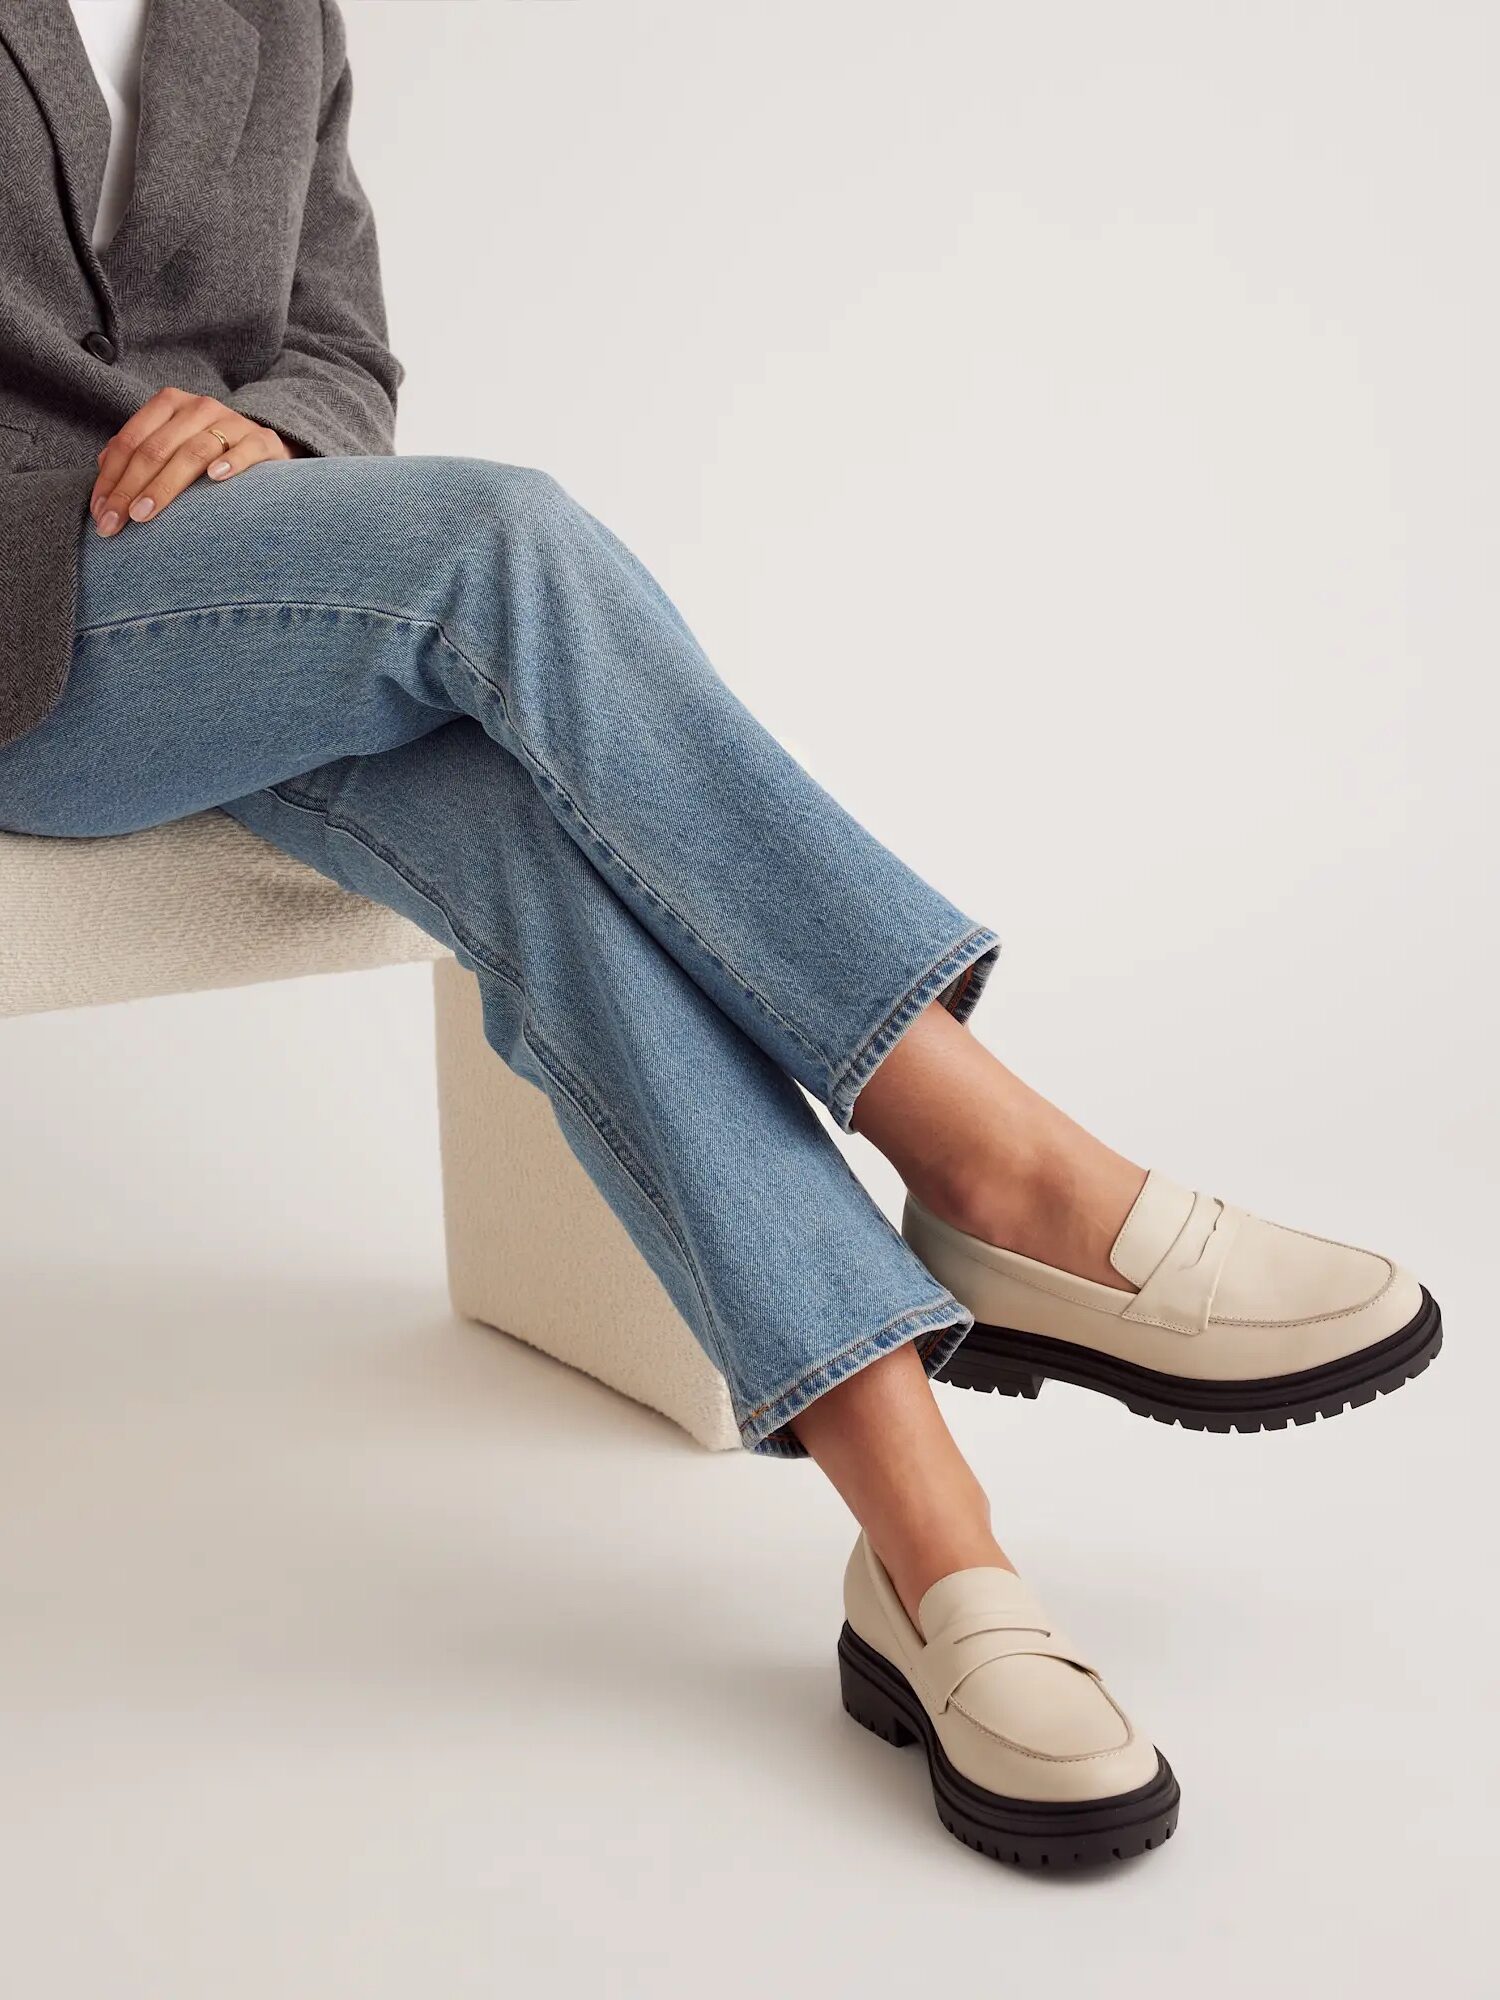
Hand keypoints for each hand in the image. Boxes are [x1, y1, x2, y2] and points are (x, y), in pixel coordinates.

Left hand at [90, 387, 299, 536]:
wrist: (263, 448)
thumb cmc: (209, 453)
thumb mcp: (170, 445)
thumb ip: (137, 452)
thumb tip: (101, 467)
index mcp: (169, 404)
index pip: (130, 441)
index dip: (111, 478)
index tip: (100, 514)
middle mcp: (199, 407)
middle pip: (156, 449)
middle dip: (129, 489)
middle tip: (115, 523)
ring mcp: (233, 422)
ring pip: (193, 452)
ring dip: (164, 486)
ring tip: (144, 514)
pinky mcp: (263, 441)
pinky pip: (246, 451)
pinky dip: (231, 463)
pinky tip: (215, 479)